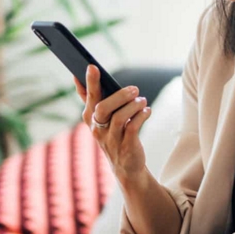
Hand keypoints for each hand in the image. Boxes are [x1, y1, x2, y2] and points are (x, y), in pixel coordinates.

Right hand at [74, 65, 150, 180]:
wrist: (127, 167)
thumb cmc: (115, 135)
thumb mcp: (103, 118)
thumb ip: (96, 98)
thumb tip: (90, 71)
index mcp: (90, 118)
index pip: (87, 97)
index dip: (88, 82)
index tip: (92, 66)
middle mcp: (97, 129)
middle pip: (102, 107)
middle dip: (119, 95)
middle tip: (134, 89)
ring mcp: (110, 139)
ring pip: (118, 118)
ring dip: (133, 106)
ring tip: (142, 101)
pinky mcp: (125, 147)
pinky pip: (132, 128)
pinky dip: (141, 116)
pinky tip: (147, 111)